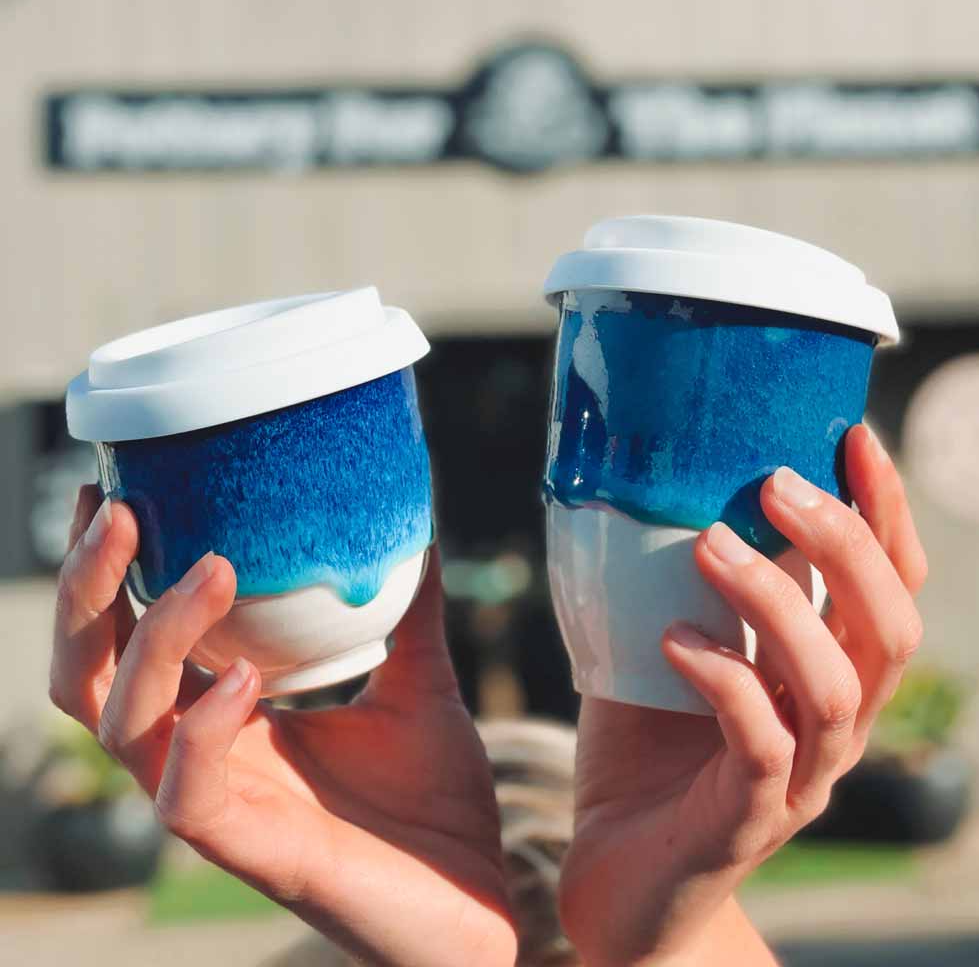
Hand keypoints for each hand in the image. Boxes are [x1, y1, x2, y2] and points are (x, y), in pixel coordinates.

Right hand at [50, 486, 515, 966]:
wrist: (473, 900)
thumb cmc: (435, 800)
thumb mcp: (419, 681)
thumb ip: (407, 609)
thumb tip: (415, 526)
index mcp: (227, 714)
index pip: (131, 640)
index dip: (109, 572)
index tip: (119, 492)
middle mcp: (203, 753)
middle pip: (91, 675)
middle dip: (89, 592)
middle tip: (117, 510)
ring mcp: (220, 804)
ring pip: (119, 725)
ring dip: (152, 639)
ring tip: (209, 568)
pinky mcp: (249, 851)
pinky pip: (185, 794)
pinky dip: (203, 729)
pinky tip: (245, 679)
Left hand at [559, 425, 927, 965]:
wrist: (616, 877)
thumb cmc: (643, 751)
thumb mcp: (662, 645)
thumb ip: (674, 583)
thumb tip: (649, 489)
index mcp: (825, 675)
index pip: (890, 588)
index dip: (885, 511)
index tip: (853, 435)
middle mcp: (832, 726)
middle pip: (892, 629)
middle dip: (847, 545)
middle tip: (777, 484)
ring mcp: (799, 780)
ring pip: (835, 684)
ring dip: (779, 602)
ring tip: (709, 543)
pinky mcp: (746, 822)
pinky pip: (760, 744)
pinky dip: (724, 679)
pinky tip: (673, 638)